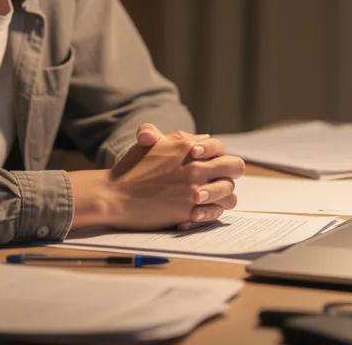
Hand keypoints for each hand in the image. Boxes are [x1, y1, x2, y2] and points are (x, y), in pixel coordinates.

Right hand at [102, 129, 243, 230]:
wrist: (115, 196)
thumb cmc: (130, 169)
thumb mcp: (150, 143)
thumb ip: (178, 138)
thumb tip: (204, 139)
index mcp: (187, 148)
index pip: (221, 147)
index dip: (218, 155)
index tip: (206, 161)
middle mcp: (196, 168)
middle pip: (235, 167)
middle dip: (231, 172)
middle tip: (218, 179)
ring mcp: (195, 191)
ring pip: (231, 194)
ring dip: (223, 195)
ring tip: (208, 197)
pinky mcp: (190, 212)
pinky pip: (216, 213)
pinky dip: (211, 213)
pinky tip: (197, 212)